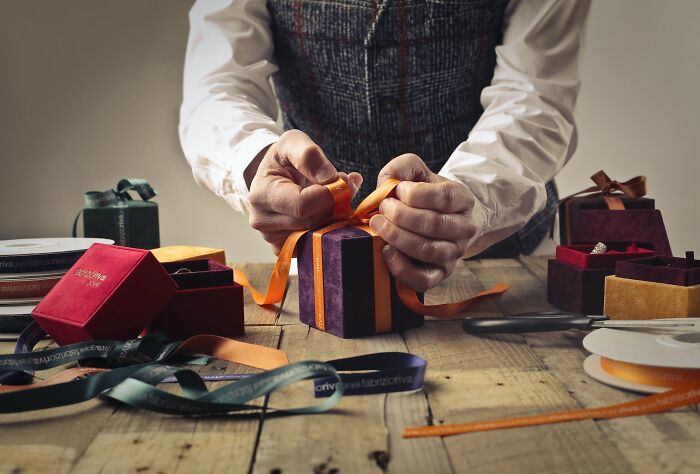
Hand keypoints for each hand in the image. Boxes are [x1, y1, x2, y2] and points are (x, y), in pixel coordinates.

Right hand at [247, 130, 362, 253]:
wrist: (272, 176)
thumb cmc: (283, 159)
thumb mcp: (293, 143)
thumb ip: (310, 155)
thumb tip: (329, 177)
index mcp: (262, 194)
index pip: (302, 205)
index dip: (328, 195)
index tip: (341, 181)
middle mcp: (262, 221)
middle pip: (312, 222)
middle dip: (334, 205)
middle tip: (342, 188)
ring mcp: (272, 238)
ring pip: (316, 236)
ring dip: (333, 218)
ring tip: (333, 198)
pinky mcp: (284, 248)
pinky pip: (314, 246)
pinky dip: (327, 231)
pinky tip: (326, 214)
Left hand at [369, 154, 476, 291]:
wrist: (442, 219)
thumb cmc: (424, 195)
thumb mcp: (416, 173)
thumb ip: (401, 168)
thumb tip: (387, 184)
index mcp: (463, 199)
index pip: (444, 197)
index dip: (415, 194)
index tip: (397, 190)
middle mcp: (464, 228)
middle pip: (433, 224)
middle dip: (400, 216)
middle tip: (382, 209)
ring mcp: (454, 253)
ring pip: (427, 250)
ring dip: (397, 237)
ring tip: (378, 226)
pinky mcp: (440, 274)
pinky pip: (423, 280)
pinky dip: (401, 268)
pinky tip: (386, 252)